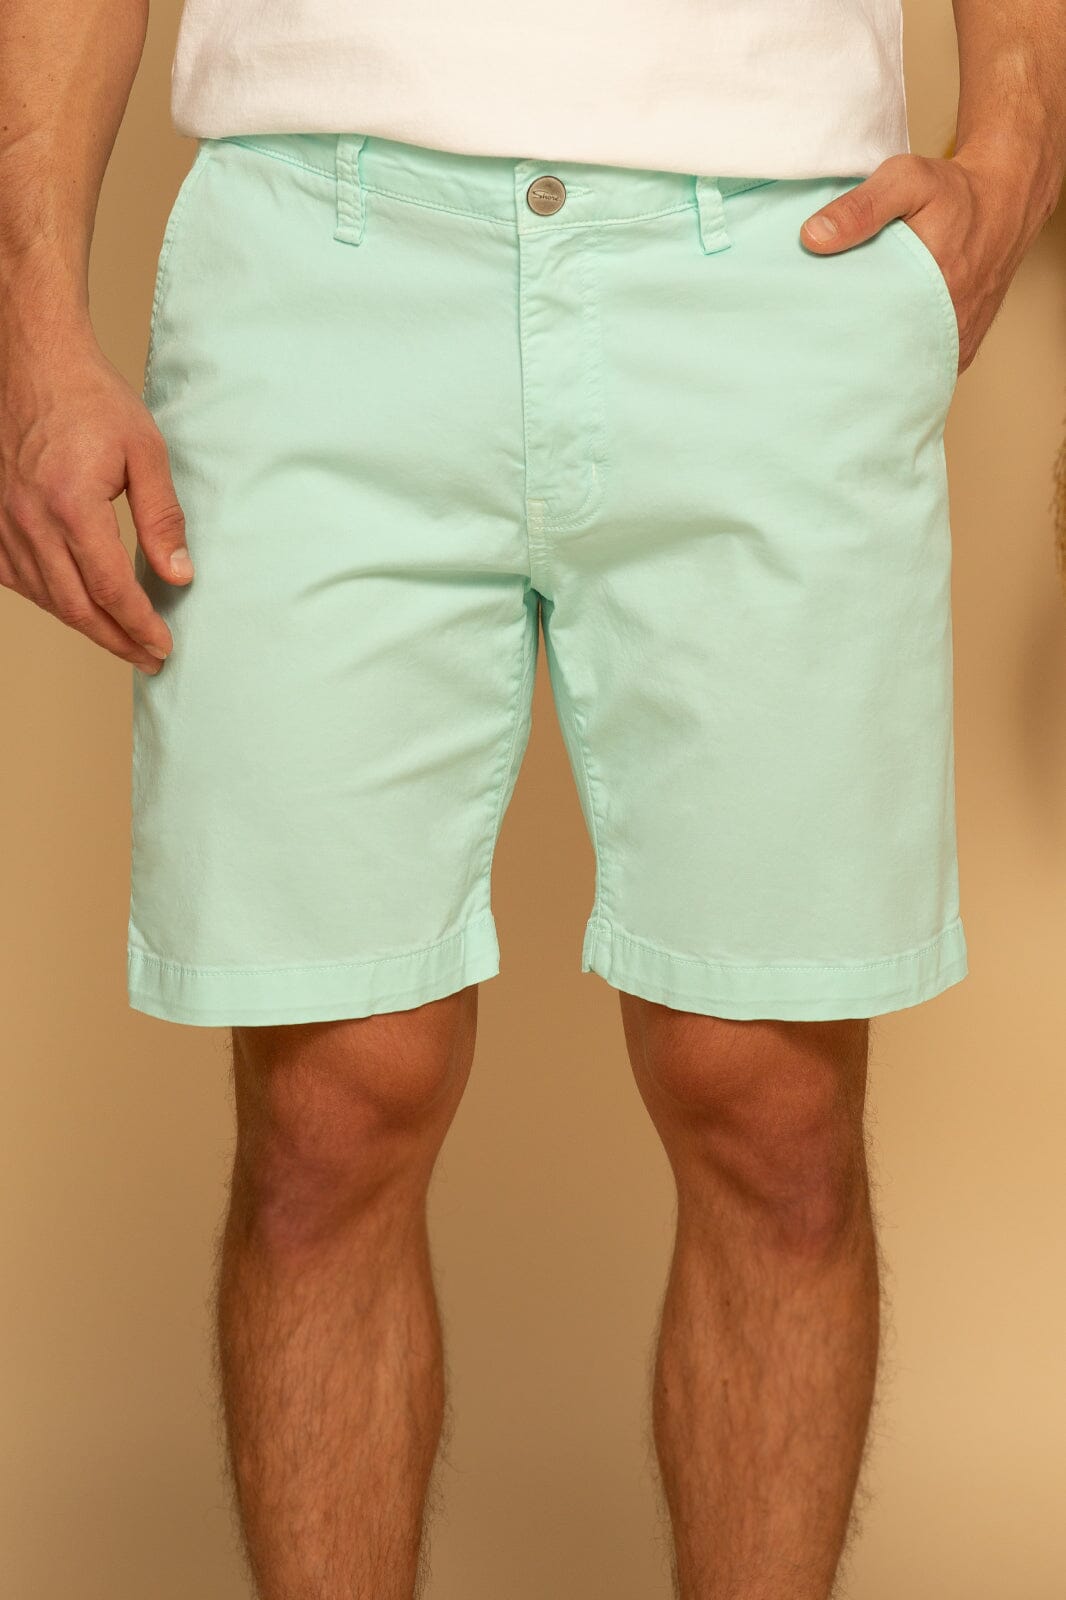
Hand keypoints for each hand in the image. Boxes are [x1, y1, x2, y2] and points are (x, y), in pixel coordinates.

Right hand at [0, 318, 191, 672]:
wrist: (34, 364)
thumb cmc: (90, 399)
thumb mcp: (146, 452)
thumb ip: (163, 518)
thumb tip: (178, 575)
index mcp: (72, 506)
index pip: (112, 589)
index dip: (139, 625)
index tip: (163, 645)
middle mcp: (30, 521)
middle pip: (76, 606)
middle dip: (117, 640)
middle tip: (148, 657)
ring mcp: (3, 523)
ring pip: (45, 598)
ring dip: (85, 625)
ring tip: (120, 638)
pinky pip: (14, 578)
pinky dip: (47, 600)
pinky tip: (74, 606)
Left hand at [799, 150, 1046, 374]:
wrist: (1005, 203)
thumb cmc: (954, 192)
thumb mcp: (906, 181)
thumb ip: (860, 207)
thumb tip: (813, 237)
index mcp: (931, 290)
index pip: (866, 331)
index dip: (835, 329)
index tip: (807, 323)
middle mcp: (947, 327)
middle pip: (882, 356)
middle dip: (850, 348)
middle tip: (817, 336)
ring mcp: (955, 344)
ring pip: (902, 366)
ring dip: (874, 356)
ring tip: (842, 342)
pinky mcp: (961, 351)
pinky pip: (921, 366)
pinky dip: (897, 358)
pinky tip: (876, 342)